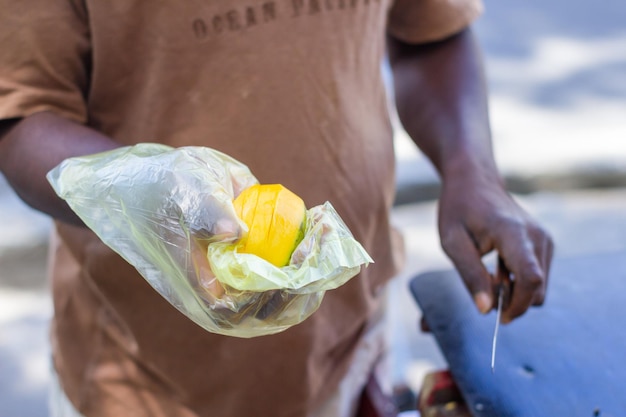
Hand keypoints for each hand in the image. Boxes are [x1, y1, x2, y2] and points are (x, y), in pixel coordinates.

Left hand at [437, 170, 553, 322]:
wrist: (475, 181)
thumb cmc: (459, 210)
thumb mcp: (452, 242)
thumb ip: (470, 275)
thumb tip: (485, 310)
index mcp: (512, 233)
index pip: (530, 278)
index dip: (517, 304)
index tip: (497, 316)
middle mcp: (537, 236)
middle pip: (537, 288)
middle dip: (512, 301)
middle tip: (484, 291)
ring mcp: (544, 239)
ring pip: (539, 286)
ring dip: (515, 291)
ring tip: (489, 275)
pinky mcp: (545, 243)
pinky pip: (538, 276)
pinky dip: (519, 282)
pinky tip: (499, 270)